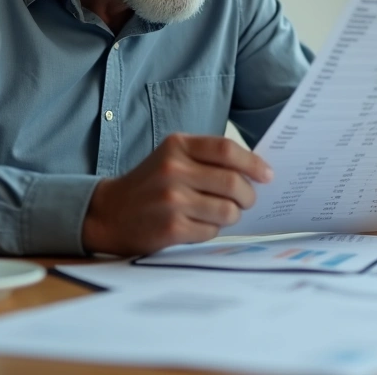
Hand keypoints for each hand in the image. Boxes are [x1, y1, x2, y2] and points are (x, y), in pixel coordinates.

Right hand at [81, 133, 272, 255]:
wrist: (109, 213)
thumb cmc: (152, 184)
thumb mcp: (173, 158)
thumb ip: (208, 159)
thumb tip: (257, 173)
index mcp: (177, 146)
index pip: (226, 149)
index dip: (253, 163)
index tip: (267, 175)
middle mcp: (173, 170)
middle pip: (233, 182)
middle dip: (248, 195)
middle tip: (247, 200)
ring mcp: (171, 200)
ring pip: (227, 210)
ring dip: (232, 215)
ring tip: (221, 214)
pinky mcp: (171, 227)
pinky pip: (212, 230)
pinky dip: (213, 230)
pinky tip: (199, 225)